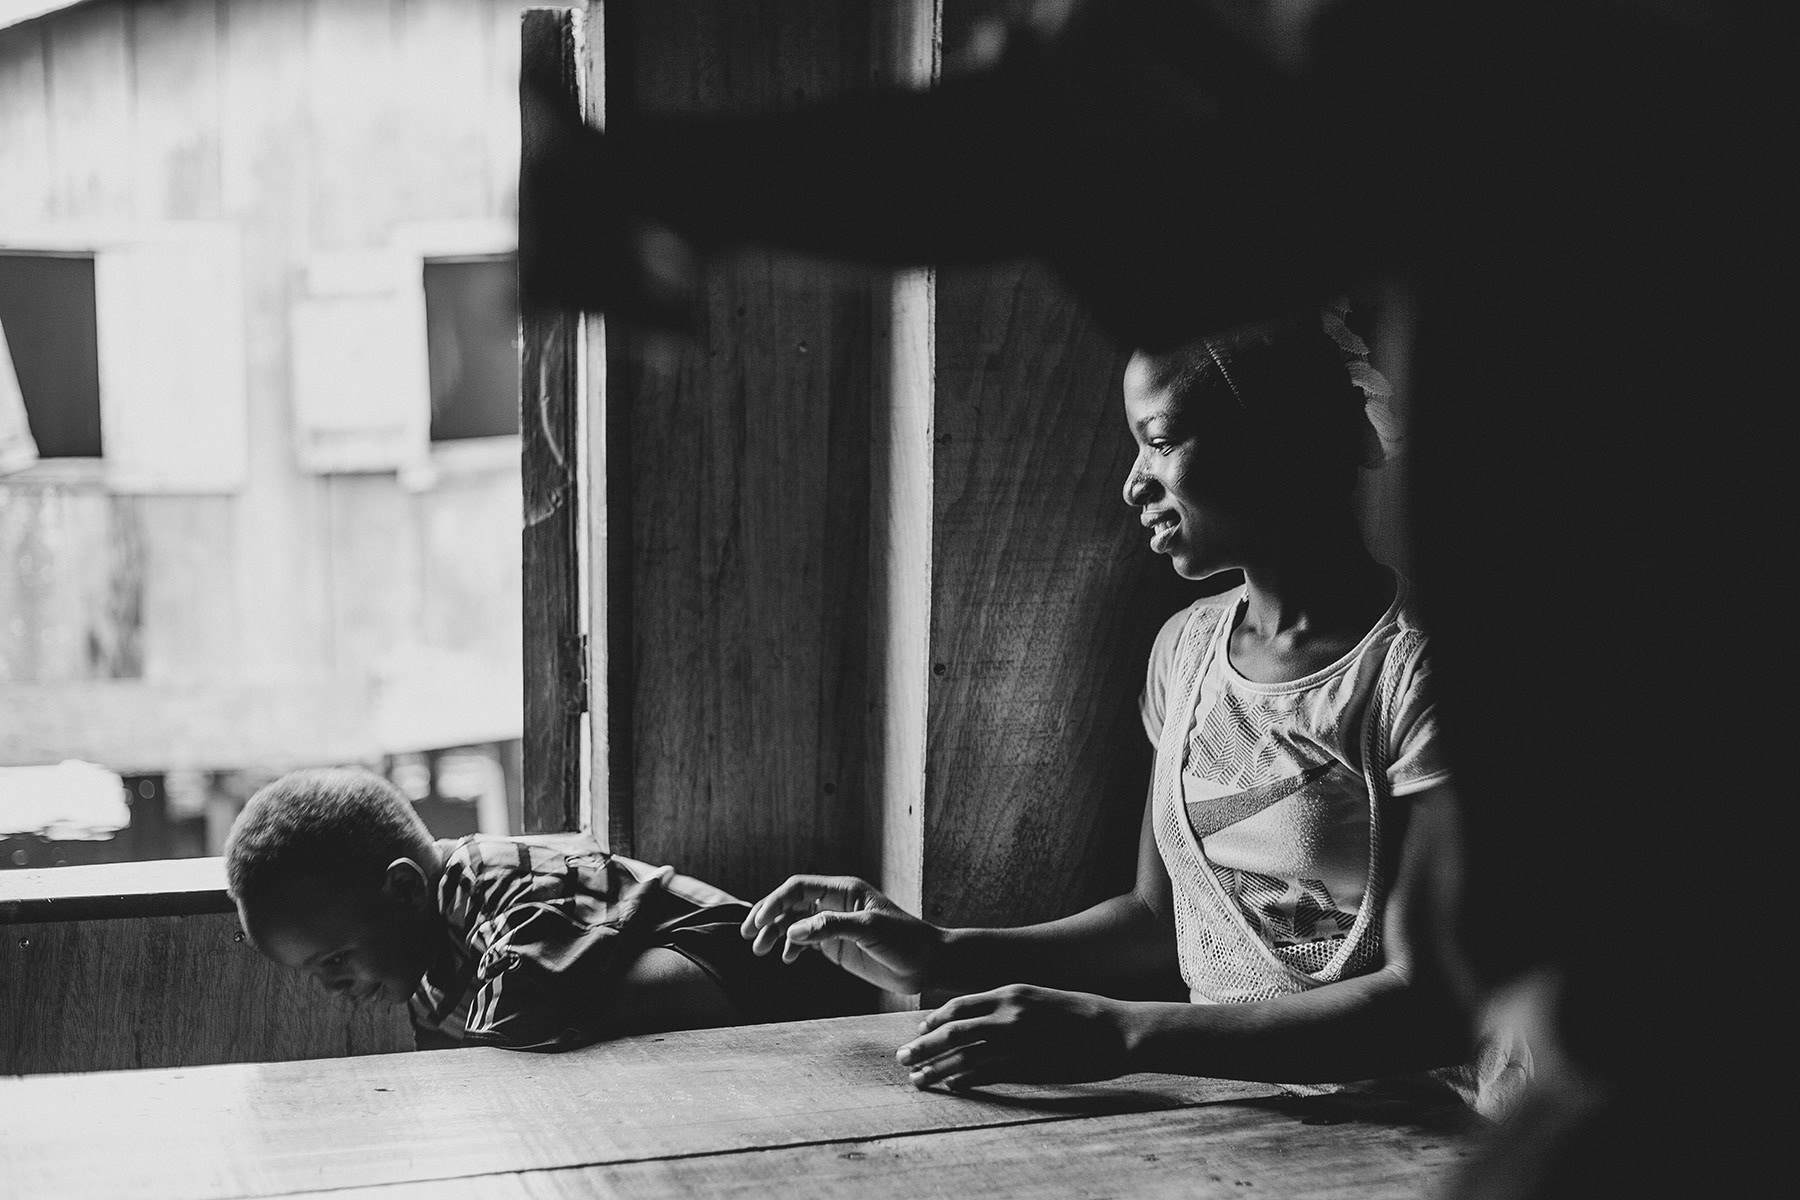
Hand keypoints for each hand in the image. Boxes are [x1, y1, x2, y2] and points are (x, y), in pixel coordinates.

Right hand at [740, 875, 941, 993]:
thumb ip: (830, 928)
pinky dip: (791, 947)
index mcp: (843, 891)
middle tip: (748, 935)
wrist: (928, 964)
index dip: (775, 901)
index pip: (799, 888)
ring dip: (775, 933)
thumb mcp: (869, 931)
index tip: (758, 921)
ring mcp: (834, 925)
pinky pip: (805, 942)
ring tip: (759, 950)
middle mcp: (835, 904)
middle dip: (767, 916)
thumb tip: (791, 932)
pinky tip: (786, 959)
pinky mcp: (837, 946)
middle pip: (790, 903)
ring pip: (794, 923)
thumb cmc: (905, 941)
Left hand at [896, 985, 1134, 1088]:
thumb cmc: (1081, 1013)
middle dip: (922, 1045)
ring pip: (963, 1055)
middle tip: (901, 1057)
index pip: (959, 1005)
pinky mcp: (1027, 1065)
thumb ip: (1010, 1006)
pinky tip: (952, 1087)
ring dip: (936, 1068)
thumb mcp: (1040, 997)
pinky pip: (986, 1074)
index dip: (934, 1020)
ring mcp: (1016, 1040)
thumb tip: (983, 1019)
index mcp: (1010, 992)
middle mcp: (1008, 1013)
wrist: (1116, 1030)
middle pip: (951, 1030)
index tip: (919, 1030)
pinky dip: (964, 1080)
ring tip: (917, 1079)